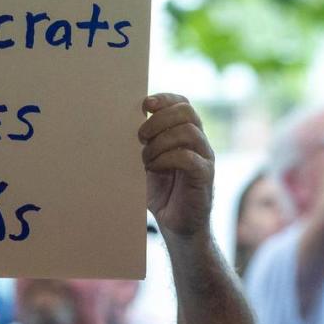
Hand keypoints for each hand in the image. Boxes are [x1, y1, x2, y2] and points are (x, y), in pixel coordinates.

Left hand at [139, 94, 213, 235]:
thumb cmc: (160, 191)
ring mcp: (205, 158)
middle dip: (159, 120)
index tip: (144, 105)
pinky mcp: (205, 176)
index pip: (183, 103)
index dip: (165, 99)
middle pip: (187, 112)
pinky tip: (154, 168)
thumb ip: (142, 143)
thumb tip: (118, 124)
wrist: (176, 223)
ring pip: (189, 132)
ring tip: (146, 159)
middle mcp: (199, 142)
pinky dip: (167, 159)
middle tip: (140, 137)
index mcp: (186, 134)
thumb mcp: (147, 162)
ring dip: (160, 142)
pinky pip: (189, 158)